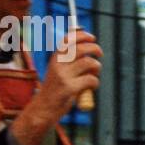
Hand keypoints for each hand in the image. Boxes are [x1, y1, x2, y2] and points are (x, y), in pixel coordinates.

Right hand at [9, 30, 101, 144]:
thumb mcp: (59, 71)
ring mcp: (63, 76)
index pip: (67, 40)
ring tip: (94, 74)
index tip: (92, 37)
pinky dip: (95, 83)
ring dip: (96, 67)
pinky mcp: (69, 88)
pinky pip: (91, 79)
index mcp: (55, 59)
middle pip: (81, 49)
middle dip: (95, 48)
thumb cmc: (56, 89)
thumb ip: (70, 61)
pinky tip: (91, 87)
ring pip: (89, 63)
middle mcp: (57, 65)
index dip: (81, 35)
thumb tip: (88, 46)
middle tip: (100, 54)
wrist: (43, 109)